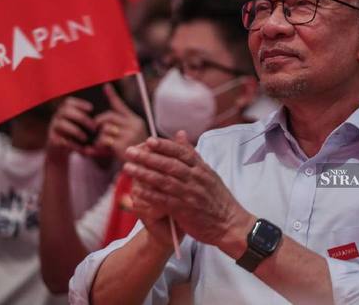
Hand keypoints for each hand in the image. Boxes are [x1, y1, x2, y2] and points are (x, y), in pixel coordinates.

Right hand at [46, 97, 95, 161]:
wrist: (60, 152)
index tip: (91, 108)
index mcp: (64, 111)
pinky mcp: (52, 140)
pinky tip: (82, 149)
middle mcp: (57, 117)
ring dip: (76, 131)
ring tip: (86, 138)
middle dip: (81, 118)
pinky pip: (61, 139)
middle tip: (94, 128)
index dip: (80, 103)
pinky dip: (73, 145)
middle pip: (66, 111)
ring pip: (62, 124)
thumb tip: (104, 114)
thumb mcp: (80, 127)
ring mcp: (53, 128)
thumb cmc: (75, 136)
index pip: (69, 102)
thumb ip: (87, 120)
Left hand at [86, 83, 147, 160]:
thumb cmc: (131, 156)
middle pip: (109, 117)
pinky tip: (100, 152)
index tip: (106, 87)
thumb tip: (97, 125)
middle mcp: (134, 125)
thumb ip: (114, 131)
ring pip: (105, 128)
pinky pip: (104, 140)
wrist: (141, 171)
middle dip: (99, 124)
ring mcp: (130, 134)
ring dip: (99, 138)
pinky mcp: (123, 143)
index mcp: (136, 122)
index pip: (121, 106)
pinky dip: (99, 146)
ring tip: (101, 146)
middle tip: (96, 132)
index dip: (112, 96)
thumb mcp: (125, 140)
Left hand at [123, 132, 252, 246]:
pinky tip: (136, 192)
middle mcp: (196, 179)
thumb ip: (192, 154)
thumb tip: (180, 134)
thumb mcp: (208, 173)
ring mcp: (191, 195)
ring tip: (128, 168)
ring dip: (144, 174)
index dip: (164, 146)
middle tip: (130, 152)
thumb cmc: (217, 199)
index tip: (149, 140)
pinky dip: (150, 196)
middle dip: (148, 157)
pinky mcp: (185, 211)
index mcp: (202, 169)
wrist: (230, 224)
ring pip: (164, 181)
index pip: (182, 152)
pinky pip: (164, 201)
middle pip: (169, 165)